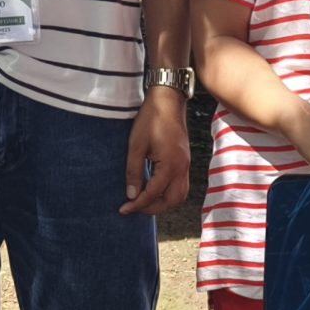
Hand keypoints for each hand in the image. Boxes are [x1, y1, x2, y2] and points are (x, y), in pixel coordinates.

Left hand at [121, 86, 191, 214]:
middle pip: (171, 201)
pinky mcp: (185, 160)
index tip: (123, 209)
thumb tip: (131, 194)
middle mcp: (182, 168)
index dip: (137, 205)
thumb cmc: (151, 119)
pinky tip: (155, 188)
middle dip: (152, 208)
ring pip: (180, 195)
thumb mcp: (136, 146)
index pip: (153, 194)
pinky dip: (169, 192)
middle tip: (134, 207)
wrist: (168, 100)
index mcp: (170, 166)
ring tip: (145, 201)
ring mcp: (186, 164)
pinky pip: (182, 185)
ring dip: (163, 202)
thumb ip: (134, 172)